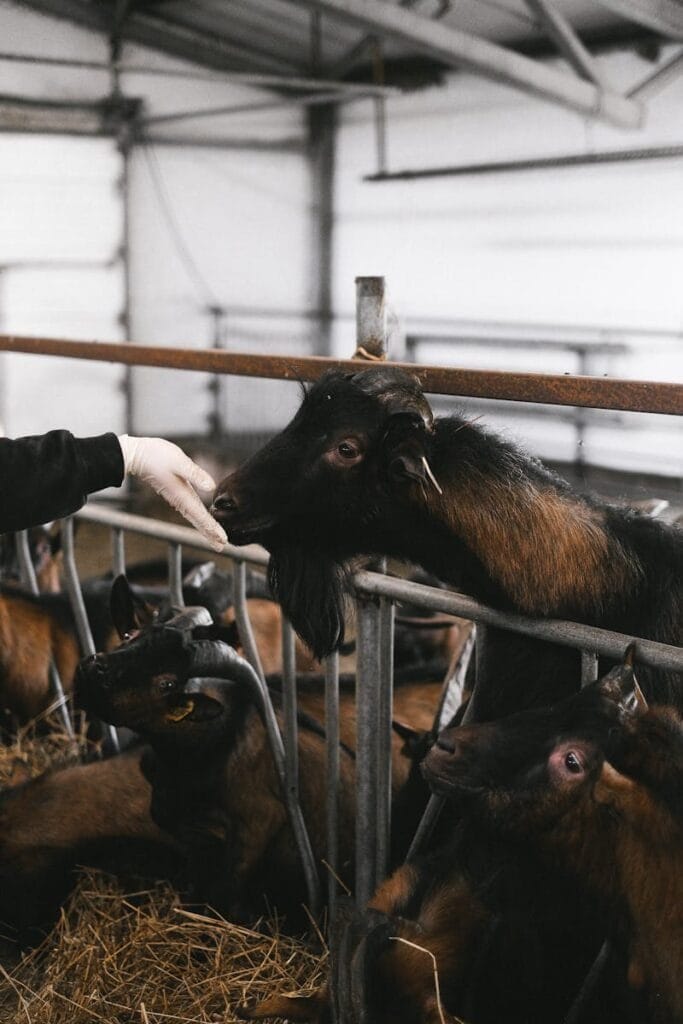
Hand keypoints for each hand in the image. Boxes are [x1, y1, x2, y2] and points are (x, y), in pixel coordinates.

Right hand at [118, 436, 226, 551]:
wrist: (136, 455)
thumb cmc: (156, 456)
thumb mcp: (179, 462)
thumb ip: (195, 474)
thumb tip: (211, 486)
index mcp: (183, 495)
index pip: (201, 516)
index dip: (213, 528)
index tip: (223, 540)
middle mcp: (180, 500)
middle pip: (198, 521)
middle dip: (210, 534)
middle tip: (222, 546)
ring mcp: (177, 498)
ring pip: (194, 517)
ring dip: (205, 529)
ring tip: (215, 539)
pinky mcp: (176, 493)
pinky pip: (190, 510)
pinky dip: (199, 518)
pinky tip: (202, 521)